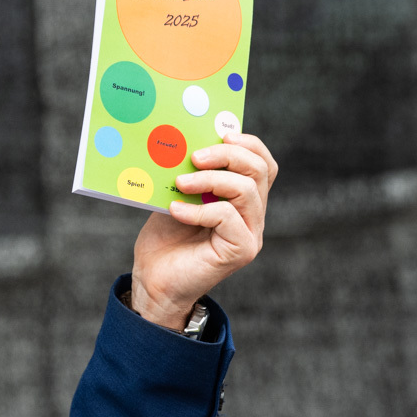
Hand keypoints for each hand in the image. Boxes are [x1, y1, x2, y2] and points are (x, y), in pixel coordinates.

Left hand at [129, 132, 277, 329]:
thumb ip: (190, 174)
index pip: (264, 164)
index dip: (248, 144)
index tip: (220, 135)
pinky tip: (175, 210)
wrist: (153, 281)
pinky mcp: (241, 250)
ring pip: (247, 191)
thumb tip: (186, 142)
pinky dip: (199, 209)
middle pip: (261, 171)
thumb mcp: (177, 197)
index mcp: (243, 200)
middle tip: (195, 156)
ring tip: (181, 183)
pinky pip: (227, 216)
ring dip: (211, 179)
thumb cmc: (164, 241)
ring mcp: (251, 234)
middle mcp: (253, 216)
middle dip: (229, 156)